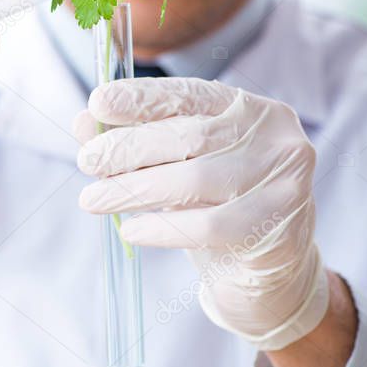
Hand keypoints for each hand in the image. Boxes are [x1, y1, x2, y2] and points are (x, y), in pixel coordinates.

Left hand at [75, 77, 329, 350]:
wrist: (270, 273)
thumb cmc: (218, 207)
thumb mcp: (178, 167)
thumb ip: (136, 140)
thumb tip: (83, 122)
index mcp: (251, 109)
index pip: (191, 93)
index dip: (142, 97)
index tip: (97, 103)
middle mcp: (274, 137)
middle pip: (188, 136)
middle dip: (128, 148)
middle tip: (87, 162)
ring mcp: (283, 181)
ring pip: (193, 180)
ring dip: (132, 190)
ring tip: (92, 200)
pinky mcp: (278, 226)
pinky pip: (207, 226)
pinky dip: (160, 228)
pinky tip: (130, 230)